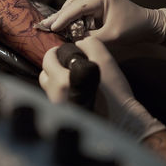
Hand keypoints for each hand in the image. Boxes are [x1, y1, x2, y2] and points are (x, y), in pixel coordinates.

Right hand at [39, 0, 165, 44]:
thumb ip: (91, 39)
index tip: (51, 28)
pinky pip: (80, 12)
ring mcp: (97, 1)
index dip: (62, 18)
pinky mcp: (98, 8)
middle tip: (44, 27)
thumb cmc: (133, 29)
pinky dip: (72, 20)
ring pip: (74, 7)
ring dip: (64, 18)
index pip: (76, 7)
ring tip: (51, 28)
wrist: (149, 25)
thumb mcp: (111, 36)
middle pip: (72, 4)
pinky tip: (64, 28)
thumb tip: (74, 42)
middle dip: (59, 17)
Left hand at [39, 37, 165, 139]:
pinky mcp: (61, 117)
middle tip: (65, 61)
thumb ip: (89, 45)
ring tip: (70, 76)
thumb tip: (79, 44)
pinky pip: (55, 98)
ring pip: (48, 88)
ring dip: (55, 79)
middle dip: (53, 65)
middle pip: (44, 74)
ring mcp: (56, 108)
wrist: (121, 121)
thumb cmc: (113, 92)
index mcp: (61, 81)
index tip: (63, 50)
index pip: (48, 59)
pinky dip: (61, 91)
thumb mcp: (105, 61)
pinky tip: (75, 90)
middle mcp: (54, 96)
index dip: (56, 51)